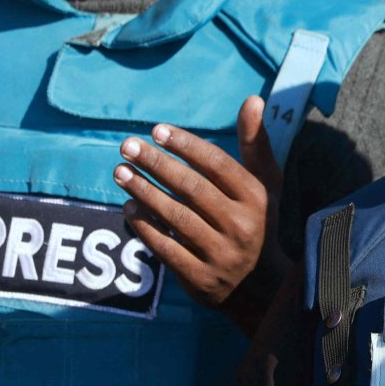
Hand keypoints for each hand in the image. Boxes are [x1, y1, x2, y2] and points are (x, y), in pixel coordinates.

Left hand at [115, 96, 286, 329]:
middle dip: (156, 164)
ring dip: (144, 191)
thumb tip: (252, 99)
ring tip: (120, 172)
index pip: (217, 165)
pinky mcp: (201, 277)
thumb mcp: (264, 183)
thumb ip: (255, 143)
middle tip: (127, 146)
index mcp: (256, 198)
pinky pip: (165, 247)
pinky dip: (144, 226)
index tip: (157, 130)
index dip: (186, 146)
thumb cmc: (256, 220)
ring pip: (175, 217)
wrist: (261, 286)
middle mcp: (241, 225)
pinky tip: (128, 207)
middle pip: (192, 188)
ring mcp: (221, 254)